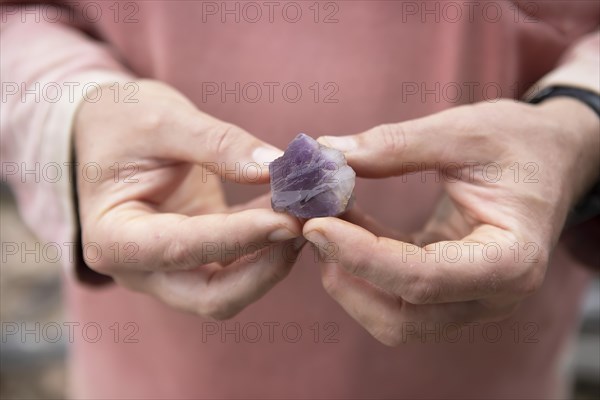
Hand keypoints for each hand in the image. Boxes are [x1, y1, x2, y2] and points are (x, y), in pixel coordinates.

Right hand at [74, 80, 303, 318]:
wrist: (110, 131)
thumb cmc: (122, 121)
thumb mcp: (163, 119)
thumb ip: (218, 144)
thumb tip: (276, 168)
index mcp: (113, 238)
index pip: (181, 249)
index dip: (239, 237)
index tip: (286, 219)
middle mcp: (140, 268)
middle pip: (212, 295)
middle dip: (265, 267)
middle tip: (305, 226)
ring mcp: (171, 269)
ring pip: (233, 288)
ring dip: (274, 257)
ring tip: (308, 214)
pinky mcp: (199, 257)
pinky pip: (241, 262)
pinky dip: (270, 242)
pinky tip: (293, 209)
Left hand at [303, 99, 598, 344]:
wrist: (551, 158)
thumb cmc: (519, 141)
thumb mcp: (465, 131)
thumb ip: (397, 145)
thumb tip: (328, 153)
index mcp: (509, 259)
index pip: (423, 279)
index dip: (361, 255)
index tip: (315, 224)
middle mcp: (491, 294)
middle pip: (401, 317)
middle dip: (347, 275)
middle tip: (312, 223)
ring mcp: (467, 297)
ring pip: (391, 317)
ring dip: (348, 276)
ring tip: (323, 220)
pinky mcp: (445, 287)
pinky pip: (392, 293)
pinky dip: (359, 264)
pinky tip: (341, 224)